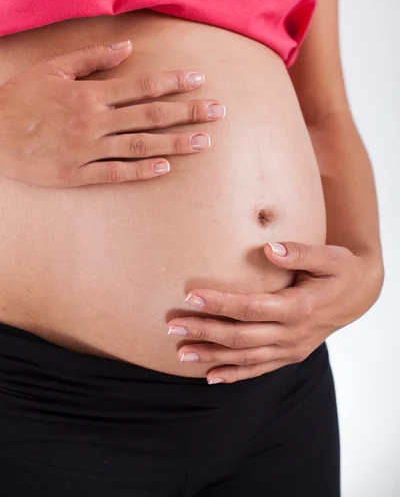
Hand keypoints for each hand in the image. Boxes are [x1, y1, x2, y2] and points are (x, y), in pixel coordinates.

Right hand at [0, 40, 224, 186]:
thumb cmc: (21, 98)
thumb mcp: (53, 69)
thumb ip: (92, 58)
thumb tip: (128, 47)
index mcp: (90, 94)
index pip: (142, 86)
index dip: (173, 83)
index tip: (199, 81)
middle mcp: (93, 122)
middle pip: (150, 117)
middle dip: (187, 113)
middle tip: (218, 112)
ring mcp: (86, 150)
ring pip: (139, 147)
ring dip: (174, 144)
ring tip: (204, 142)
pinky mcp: (77, 174)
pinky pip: (115, 173)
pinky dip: (140, 171)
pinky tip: (164, 169)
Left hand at [167, 241, 383, 383]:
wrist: (361, 295)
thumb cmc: (341, 270)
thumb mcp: (328, 256)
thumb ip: (300, 253)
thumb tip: (269, 249)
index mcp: (299, 308)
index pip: (251, 308)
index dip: (220, 304)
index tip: (191, 296)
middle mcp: (293, 334)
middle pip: (241, 337)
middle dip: (205, 332)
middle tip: (173, 327)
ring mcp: (292, 349)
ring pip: (246, 357)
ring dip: (212, 356)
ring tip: (181, 354)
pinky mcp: (291, 355)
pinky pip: (259, 369)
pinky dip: (235, 375)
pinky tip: (211, 377)